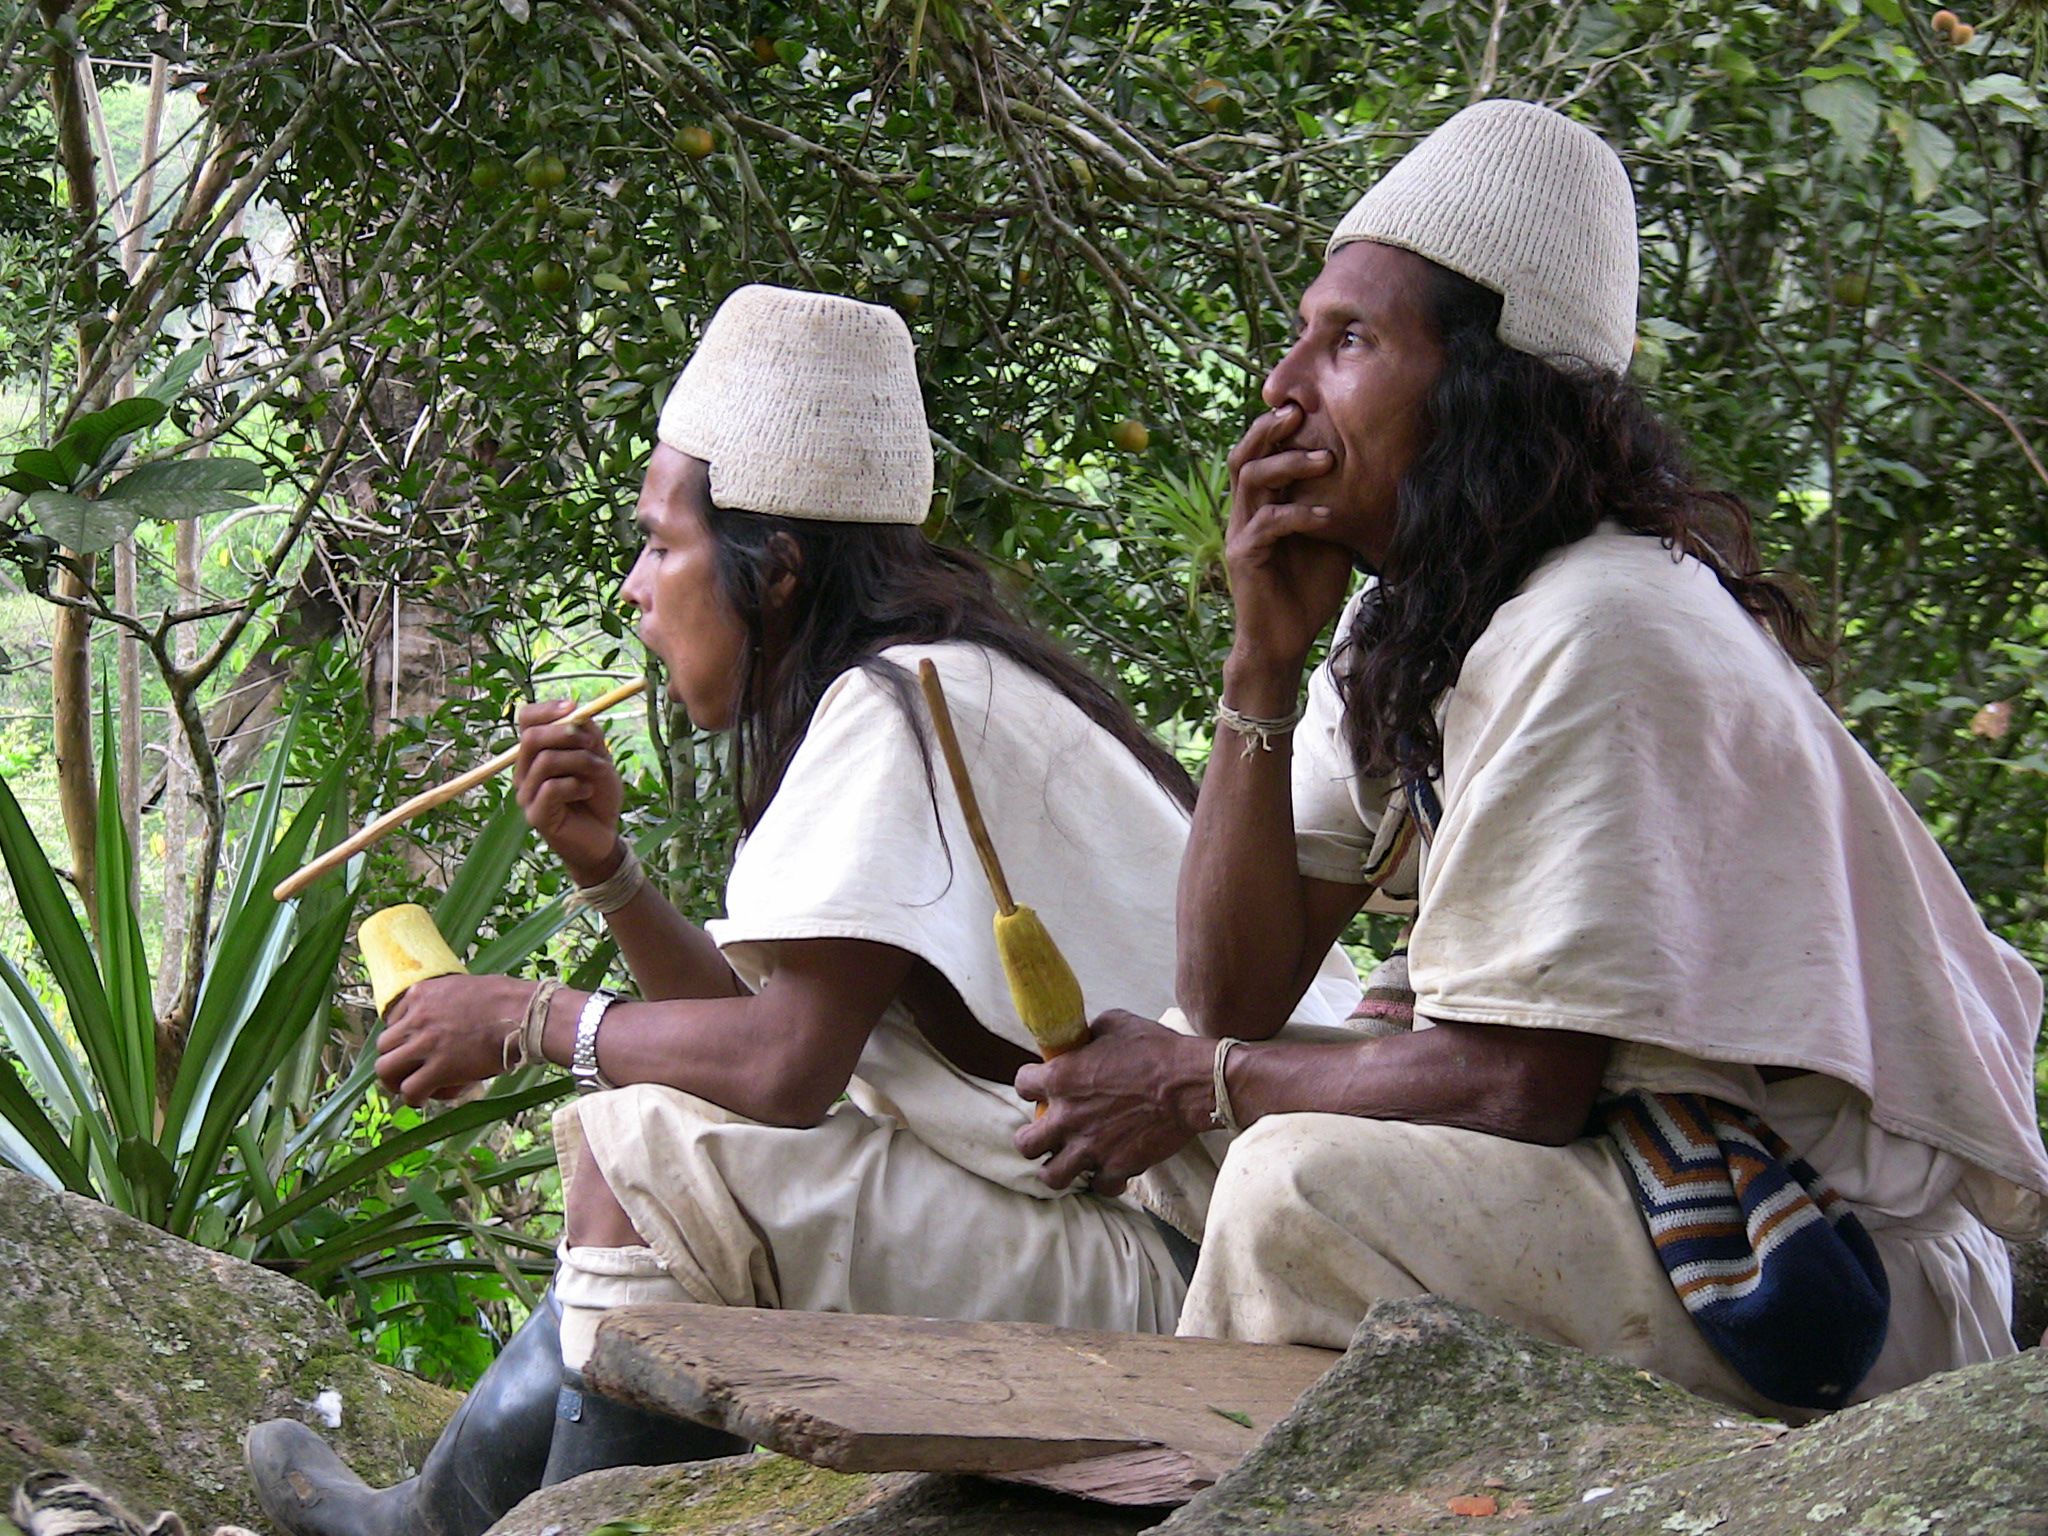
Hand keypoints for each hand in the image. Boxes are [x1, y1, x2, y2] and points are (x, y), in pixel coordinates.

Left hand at [376, 973, 537, 1106]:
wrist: (523, 1014)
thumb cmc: (506, 998)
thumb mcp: (464, 986)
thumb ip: (446, 998)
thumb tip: (450, 1012)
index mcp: (421, 993)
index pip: (392, 1019)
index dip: (402, 1036)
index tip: (414, 1045)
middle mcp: (416, 1018)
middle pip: (383, 1045)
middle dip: (393, 1059)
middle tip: (406, 1069)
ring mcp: (426, 1044)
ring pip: (386, 1069)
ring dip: (395, 1080)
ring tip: (408, 1087)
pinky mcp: (439, 1068)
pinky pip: (410, 1090)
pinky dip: (414, 1097)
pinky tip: (424, 1098)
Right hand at [513, 700, 624, 882]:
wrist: (604, 836)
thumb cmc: (598, 796)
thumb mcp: (598, 758)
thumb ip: (588, 734)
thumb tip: (577, 711)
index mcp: (536, 753)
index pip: (526, 719)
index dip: (547, 709)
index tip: (574, 707)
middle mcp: (525, 771)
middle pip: (530, 737)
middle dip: (566, 734)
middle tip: (592, 744)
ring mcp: (527, 794)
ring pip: (545, 761)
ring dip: (580, 761)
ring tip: (600, 772)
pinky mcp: (536, 815)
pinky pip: (551, 788)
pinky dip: (576, 785)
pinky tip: (587, 792)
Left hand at [1013, 1010, 1212, 1196]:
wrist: (1192, 1083)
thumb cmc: (1156, 1049)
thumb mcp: (1115, 1023)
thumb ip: (1089, 1036)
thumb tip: (1083, 1040)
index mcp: (1061, 1078)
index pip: (1021, 1085)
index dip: (1031, 1084)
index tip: (1041, 1087)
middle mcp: (1067, 1117)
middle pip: (1024, 1143)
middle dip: (1032, 1138)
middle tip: (1047, 1133)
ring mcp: (1090, 1147)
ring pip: (1051, 1176)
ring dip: (1057, 1168)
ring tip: (1068, 1160)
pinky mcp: (1117, 1167)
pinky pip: (1098, 1186)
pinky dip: (1102, 1179)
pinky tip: (1109, 1167)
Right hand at [1222, 403, 1356, 686]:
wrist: (1283, 641)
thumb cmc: (1306, 590)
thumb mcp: (1329, 538)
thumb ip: (1333, 505)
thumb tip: (1370, 471)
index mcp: (1262, 504)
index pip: (1260, 452)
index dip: (1276, 426)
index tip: (1308, 403)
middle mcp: (1245, 512)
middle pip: (1244, 455)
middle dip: (1270, 429)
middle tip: (1301, 411)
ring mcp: (1241, 533)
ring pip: (1252, 479)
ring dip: (1289, 463)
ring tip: (1326, 459)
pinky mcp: (1245, 557)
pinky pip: (1268, 523)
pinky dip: (1298, 514)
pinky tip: (1327, 516)